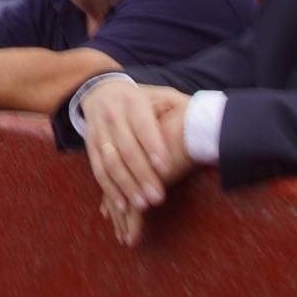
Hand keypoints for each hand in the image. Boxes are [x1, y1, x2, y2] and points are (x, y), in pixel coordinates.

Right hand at [79, 82, 194, 245]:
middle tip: (157, 197)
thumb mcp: (161, 95)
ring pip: (110, 161)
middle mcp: (113, 114)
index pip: (142, 125)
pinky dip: (109, 189)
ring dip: (125, 185)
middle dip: (141, 174)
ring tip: (142, 205)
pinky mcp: (89, 145)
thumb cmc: (142, 99)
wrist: (102, 91)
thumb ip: (180, 106)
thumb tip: (207, 118)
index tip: (166, 168)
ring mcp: (99, 130)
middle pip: (125, 147)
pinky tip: (122, 205)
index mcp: (134, 101)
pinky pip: (98, 169)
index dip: (153, 146)